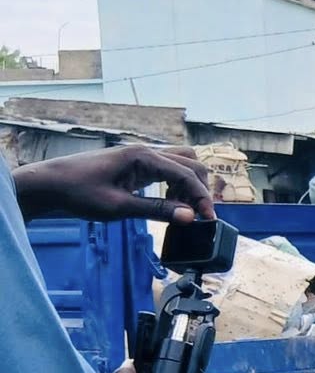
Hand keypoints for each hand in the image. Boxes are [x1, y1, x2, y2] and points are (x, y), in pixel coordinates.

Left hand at [13, 144, 214, 224]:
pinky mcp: (135, 166)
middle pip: (190, 164)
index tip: (207, 220)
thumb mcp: (118, 207)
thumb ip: (157, 211)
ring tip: (185, 209)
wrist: (49, 185)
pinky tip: (169, 202)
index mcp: (142, 156)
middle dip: (200, 189)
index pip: (186, 174)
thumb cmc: (78, 193)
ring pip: (181, 164)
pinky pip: (167, 170)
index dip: (201, 198)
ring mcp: (140, 157)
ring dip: (190, 184)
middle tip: (199, 216)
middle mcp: (145, 152)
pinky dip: (176, 185)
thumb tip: (190, 217)